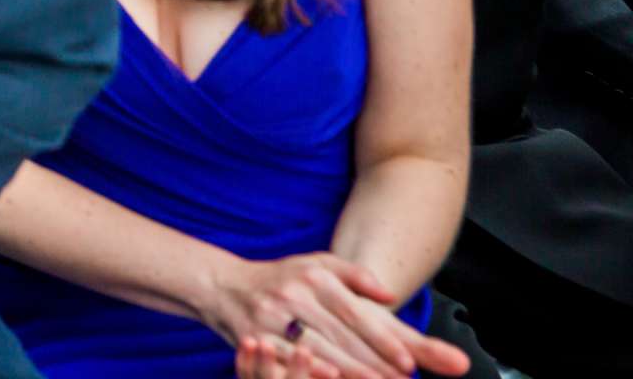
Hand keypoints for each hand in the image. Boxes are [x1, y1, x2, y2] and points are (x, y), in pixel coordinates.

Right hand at [200, 254, 466, 378]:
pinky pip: (285, 360)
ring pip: (317, 353)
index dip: (382, 339)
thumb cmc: (281, 279)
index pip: (354, 313)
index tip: (409, 361)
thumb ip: (356, 275)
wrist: (223, 285)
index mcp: (313, 278)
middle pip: (340, 337)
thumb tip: (390, 294)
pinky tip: (328, 378)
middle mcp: (293, 296)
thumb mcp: (317, 264)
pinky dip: (308, 371)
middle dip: (374, 363)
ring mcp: (271, 319)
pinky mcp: (254, 339)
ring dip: (349, 372)